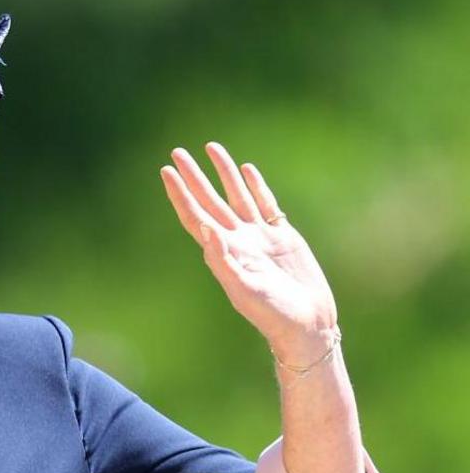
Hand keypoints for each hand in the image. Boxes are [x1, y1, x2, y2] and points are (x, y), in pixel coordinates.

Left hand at [159, 142, 338, 357]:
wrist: (306, 325)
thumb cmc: (272, 313)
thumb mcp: (244, 289)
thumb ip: (224, 260)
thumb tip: (206, 229)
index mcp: (223, 251)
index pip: (194, 215)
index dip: (179, 194)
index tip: (166, 170)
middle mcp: (237, 240)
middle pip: (209, 200)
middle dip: (193, 176)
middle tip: (178, 151)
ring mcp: (259, 237)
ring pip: (237, 195)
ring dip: (223, 173)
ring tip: (211, 148)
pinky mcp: (283, 237)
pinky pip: (265, 204)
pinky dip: (255, 186)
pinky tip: (246, 170)